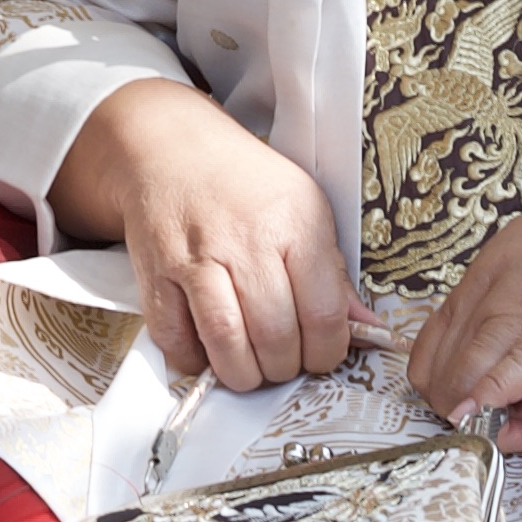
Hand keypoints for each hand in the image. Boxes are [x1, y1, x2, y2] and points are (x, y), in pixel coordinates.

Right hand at [50, 78, 357, 389]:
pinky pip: (174, 337)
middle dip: (284, 368)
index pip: (324, 315)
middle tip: (283, 362)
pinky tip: (207, 350)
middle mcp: (245, 241)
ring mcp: (196, 257)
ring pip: (225, 342)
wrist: (169, 147)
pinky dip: (193, 359)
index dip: (327, 353)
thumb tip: (365, 328)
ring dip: (242, 373)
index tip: (320, 355)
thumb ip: (332, 272)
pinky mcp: (156, 270)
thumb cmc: (242, 180)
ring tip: (249, 368)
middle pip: (276, 336)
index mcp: (294, 224)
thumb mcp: (304, 207)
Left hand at [403, 133, 521, 445]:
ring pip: (469, 374)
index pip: (428, 348)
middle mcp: (492, 294)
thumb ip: (506, 298)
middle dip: (458, 411)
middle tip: (499, 423)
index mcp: (481, 278)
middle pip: (440, 370)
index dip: (441, 387)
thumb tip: (494, 342)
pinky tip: (496, 416)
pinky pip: (519, 368)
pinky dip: (497, 399)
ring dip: (484, 416)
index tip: (470, 403)